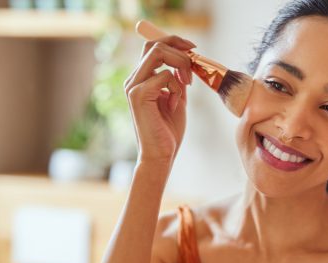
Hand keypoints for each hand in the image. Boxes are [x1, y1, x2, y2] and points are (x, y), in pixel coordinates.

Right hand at [124, 35, 194, 166]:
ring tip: (187, 86)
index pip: (152, 47)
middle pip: (154, 45)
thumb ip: (178, 80)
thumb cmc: (168, 132)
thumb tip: (188, 60)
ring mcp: (133, 86)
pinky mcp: (138, 95)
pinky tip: (175, 105)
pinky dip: (177, 88)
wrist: (160, 156)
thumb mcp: (177, 98)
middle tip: (194, 66)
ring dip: (181, 66)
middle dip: (180, 50)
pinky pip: (164, 76)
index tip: (193, 49)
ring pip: (158, 54)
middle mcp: (133, 80)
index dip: (174, 41)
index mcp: (140, 79)